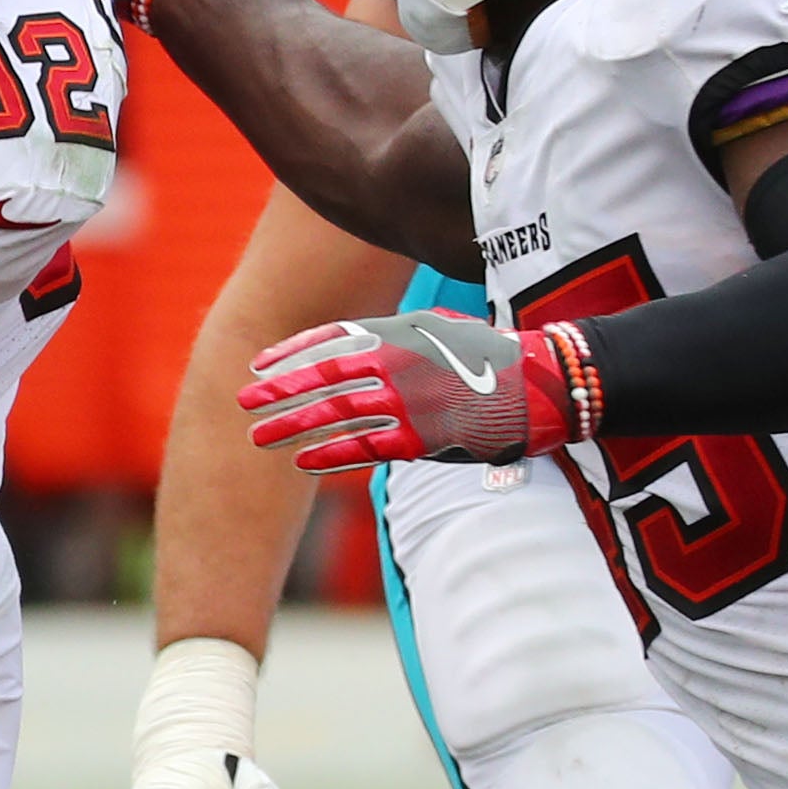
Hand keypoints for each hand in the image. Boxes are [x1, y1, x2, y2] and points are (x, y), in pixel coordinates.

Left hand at [241, 310, 595, 470]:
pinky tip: (304, 461)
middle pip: (323, 378)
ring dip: (293, 427)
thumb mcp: (439, 328)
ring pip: (336, 415)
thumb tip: (356, 342)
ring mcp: (408, 401)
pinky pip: (365, 448)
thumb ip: (396, 335)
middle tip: (244, 403)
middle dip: (280, 391)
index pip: (330, 339)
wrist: (542, 383)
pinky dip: (331, 455)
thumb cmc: (489, 356)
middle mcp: (398, 363)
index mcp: (400, 332)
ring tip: (259, 437)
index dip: (290, 354)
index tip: (257, 366)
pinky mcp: (423, 438)